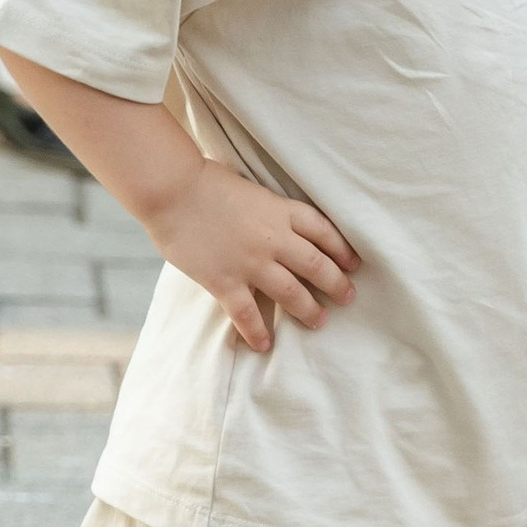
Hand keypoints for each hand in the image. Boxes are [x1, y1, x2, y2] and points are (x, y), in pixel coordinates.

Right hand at [144, 158, 361, 354]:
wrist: (172, 189)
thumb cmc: (205, 181)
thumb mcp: (249, 189)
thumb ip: (266, 209)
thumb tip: (274, 223)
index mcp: (280, 210)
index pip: (323, 231)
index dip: (342, 249)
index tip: (354, 264)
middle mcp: (273, 238)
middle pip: (315, 265)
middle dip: (336, 284)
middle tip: (348, 297)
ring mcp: (250, 262)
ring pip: (291, 292)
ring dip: (308, 310)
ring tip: (319, 322)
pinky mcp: (224, 281)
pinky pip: (247, 313)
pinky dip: (257, 331)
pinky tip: (264, 345)